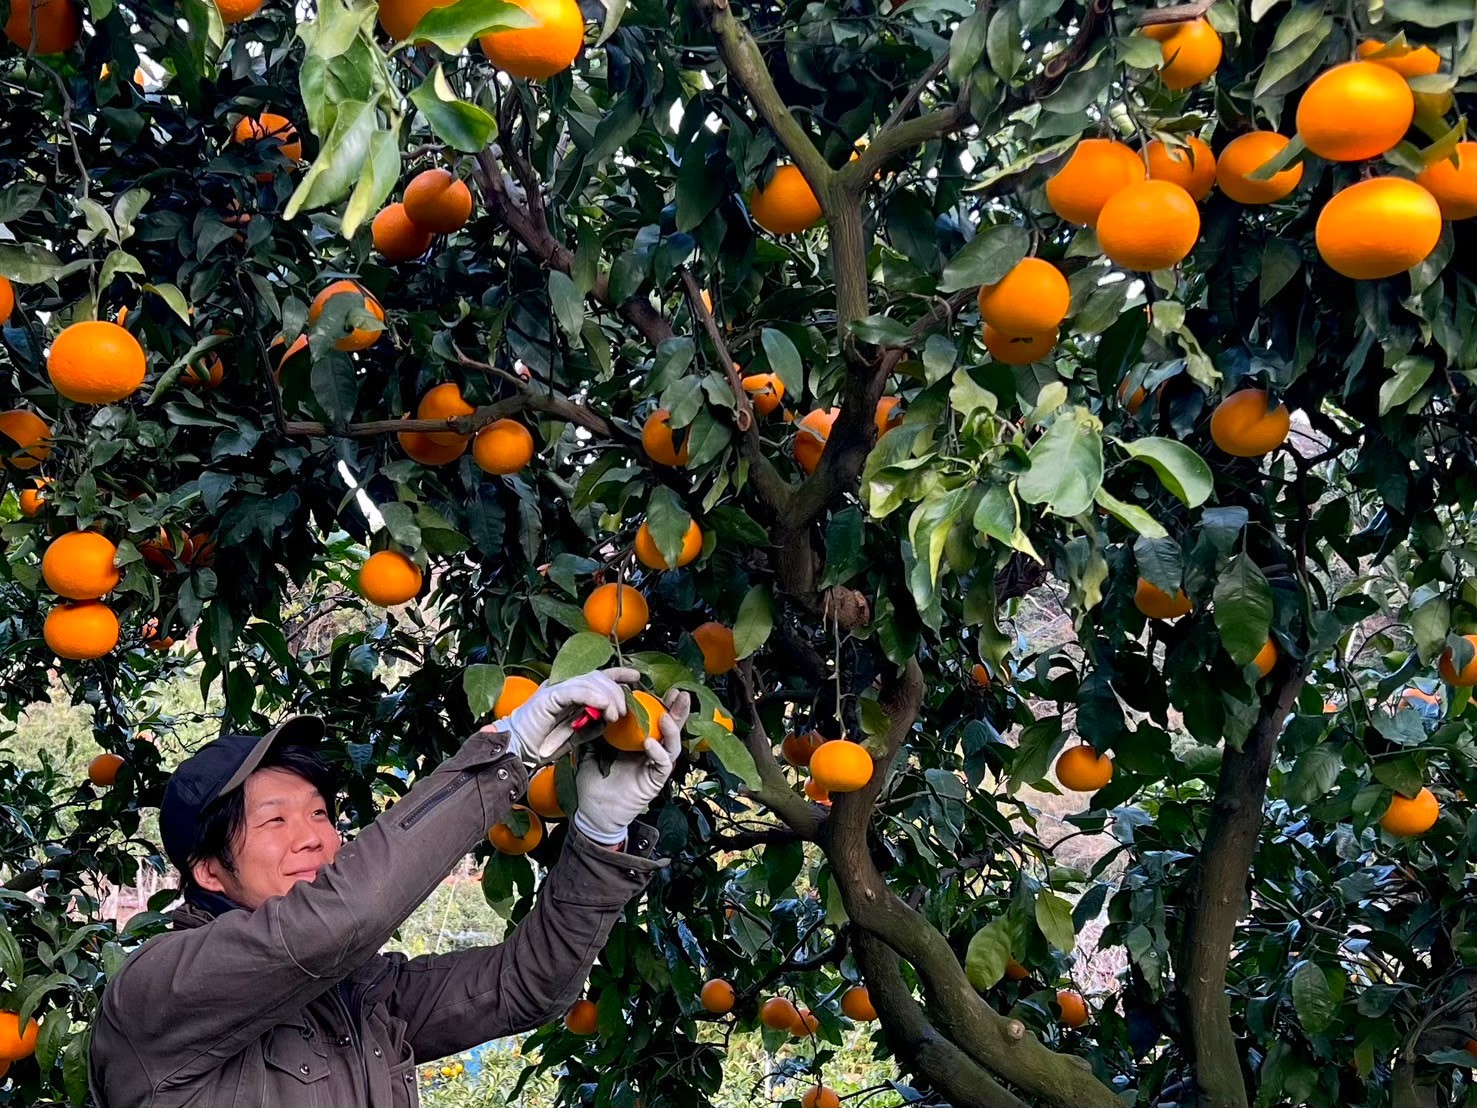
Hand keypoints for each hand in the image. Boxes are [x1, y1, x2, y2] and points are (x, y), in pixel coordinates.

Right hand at [497, 667, 640, 768]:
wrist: (518, 751)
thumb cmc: (544, 744)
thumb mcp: (577, 734)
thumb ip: (593, 724)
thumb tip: (611, 717)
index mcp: (571, 693)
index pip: (598, 676)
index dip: (618, 674)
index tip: (636, 678)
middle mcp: (564, 686)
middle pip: (597, 676)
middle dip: (616, 691)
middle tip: (623, 711)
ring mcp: (555, 689)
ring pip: (588, 681)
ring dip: (607, 696)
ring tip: (614, 714)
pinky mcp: (548, 696)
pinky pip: (574, 691)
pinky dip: (592, 696)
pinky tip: (603, 705)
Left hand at [572, 687, 688, 845]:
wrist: (594, 811)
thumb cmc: (594, 782)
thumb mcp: (593, 749)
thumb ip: (596, 729)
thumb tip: (594, 705)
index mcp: (640, 742)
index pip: (654, 718)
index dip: (659, 702)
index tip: (658, 686)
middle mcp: (653, 752)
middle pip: (671, 727)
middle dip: (678, 710)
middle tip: (680, 693)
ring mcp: (655, 766)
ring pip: (673, 744)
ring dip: (673, 729)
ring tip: (666, 716)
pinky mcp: (655, 781)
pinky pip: (662, 764)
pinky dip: (659, 753)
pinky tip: (650, 743)